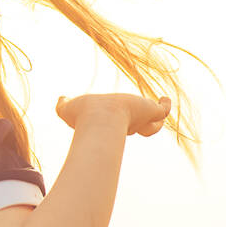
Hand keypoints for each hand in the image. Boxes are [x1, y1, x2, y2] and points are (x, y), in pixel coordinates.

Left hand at [56, 93, 170, 135]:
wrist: (100, 117)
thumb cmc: (82, 116)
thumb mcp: (68, 108)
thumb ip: (63, 104)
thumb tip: (60, 99)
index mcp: (110, 124)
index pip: (118, 124)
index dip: (120, 121)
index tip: (118, 115)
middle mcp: (126, 124)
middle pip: (138, 127)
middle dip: (140, 124)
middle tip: (142, 117)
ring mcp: (140, 119)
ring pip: (154, 123)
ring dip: (156, 117)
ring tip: (160, 107)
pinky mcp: (151, 112)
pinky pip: (163, 111)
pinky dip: (165, 105)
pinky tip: (164, 98)